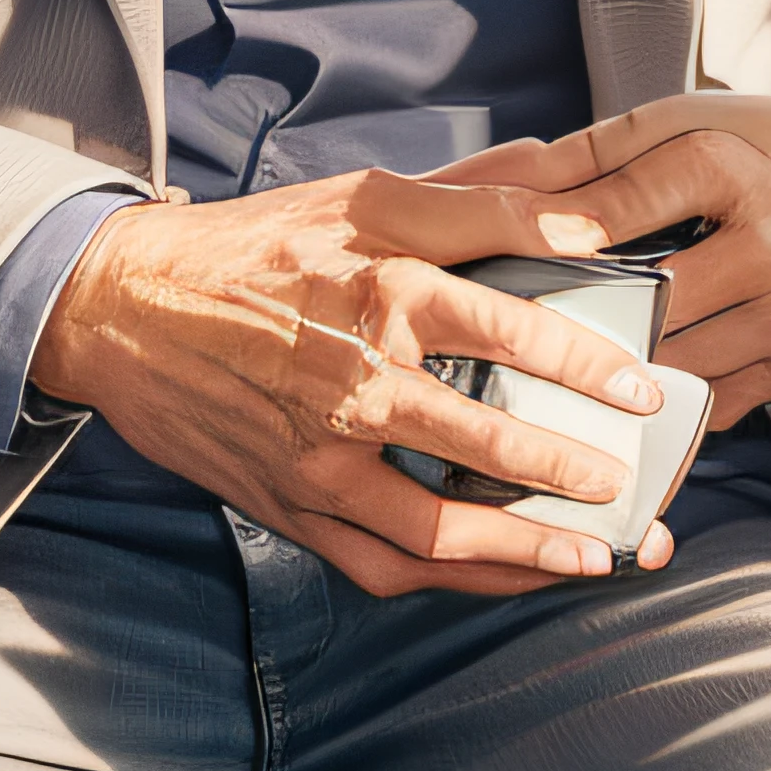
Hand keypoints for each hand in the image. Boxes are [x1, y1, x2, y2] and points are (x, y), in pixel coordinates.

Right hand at [29, 170, 676, 598]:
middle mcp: (356, 379)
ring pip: (441, 527)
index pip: (509, 327)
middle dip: (573, 473)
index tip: (642, 386)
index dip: (585, 360)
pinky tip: (502, 575)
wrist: (129, 307)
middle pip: (488, 440)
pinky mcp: (293, 507)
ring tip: (592, 556)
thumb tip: (575, 201)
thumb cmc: (258, 244)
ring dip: (524, 552)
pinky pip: (386, 563)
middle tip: (635, 487)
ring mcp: (322, 456)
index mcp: (382, 288)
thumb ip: (474, 198)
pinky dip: (451, 577)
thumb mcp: (364, 193)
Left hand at [444, 87, 770, 429]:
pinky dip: (665, 406)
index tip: (493, 260)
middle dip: (571, 324)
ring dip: (613, 377)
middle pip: (639, 309)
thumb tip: (491, 186)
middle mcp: (763, 247)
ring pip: (671, 372)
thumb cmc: (768, 144)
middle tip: (506, 337)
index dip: (549, 238)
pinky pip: (712, 405)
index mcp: (725, 166)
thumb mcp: (682, 120)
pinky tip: (624, 400)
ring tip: (553, 374)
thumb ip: (585, 157)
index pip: (617, 209)